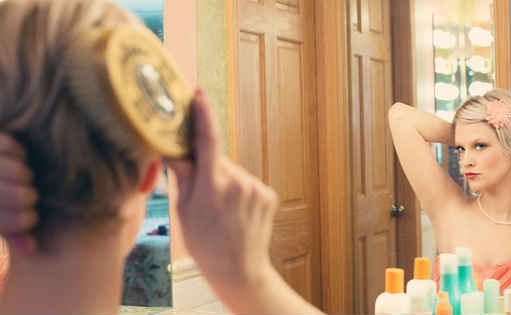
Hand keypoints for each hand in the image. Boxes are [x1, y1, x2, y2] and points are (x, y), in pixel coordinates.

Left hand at [0, 134, 38, 253]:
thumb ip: (10, 234)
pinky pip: (11, 146)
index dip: (26, 221)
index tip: (30, 217)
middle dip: (27, 198)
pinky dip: (18, 153)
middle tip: (28, 196)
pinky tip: (15, 159)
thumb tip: (32, 248)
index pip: (15, 221)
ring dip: (24, 175)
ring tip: (21, 178)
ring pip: (19, 172)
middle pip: (21, 197)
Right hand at [165, 90, 277, 284]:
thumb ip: (183, 176)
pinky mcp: (269, 194)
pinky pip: (248, 183)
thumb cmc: (206, 243)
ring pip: (234, 172)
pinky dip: (240, 191)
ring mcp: (257, 188)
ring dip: (225, 182)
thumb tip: (172, 148)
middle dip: (208, 168)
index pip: (208, 141)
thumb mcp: (184, 211)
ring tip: (221, 210)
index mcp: (213, 187)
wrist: (239, 269)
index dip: (204, 115)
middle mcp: (238, 183)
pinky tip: (236, 212)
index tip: (199, 94)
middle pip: (219, 160)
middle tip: (202, 194)